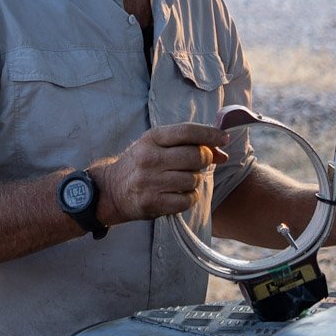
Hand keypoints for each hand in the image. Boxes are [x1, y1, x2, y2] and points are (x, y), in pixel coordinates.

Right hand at [89, 123, 230, 225]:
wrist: (111, 190)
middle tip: (200, 163)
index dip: (210, 134)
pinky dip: (188, 198)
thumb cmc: (140, 164)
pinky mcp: (153, 203)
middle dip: (205, 160)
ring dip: (194, 181)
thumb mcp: (156, 146)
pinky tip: (177, 194)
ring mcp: (150, 181)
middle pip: (196, 156)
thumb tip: (222, 152)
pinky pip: (187, 200)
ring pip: (193, 180)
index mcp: (151, 138)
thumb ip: (187, 144)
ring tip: (181, 180)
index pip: (187, 132)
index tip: (224, 138)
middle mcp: (149, 158)